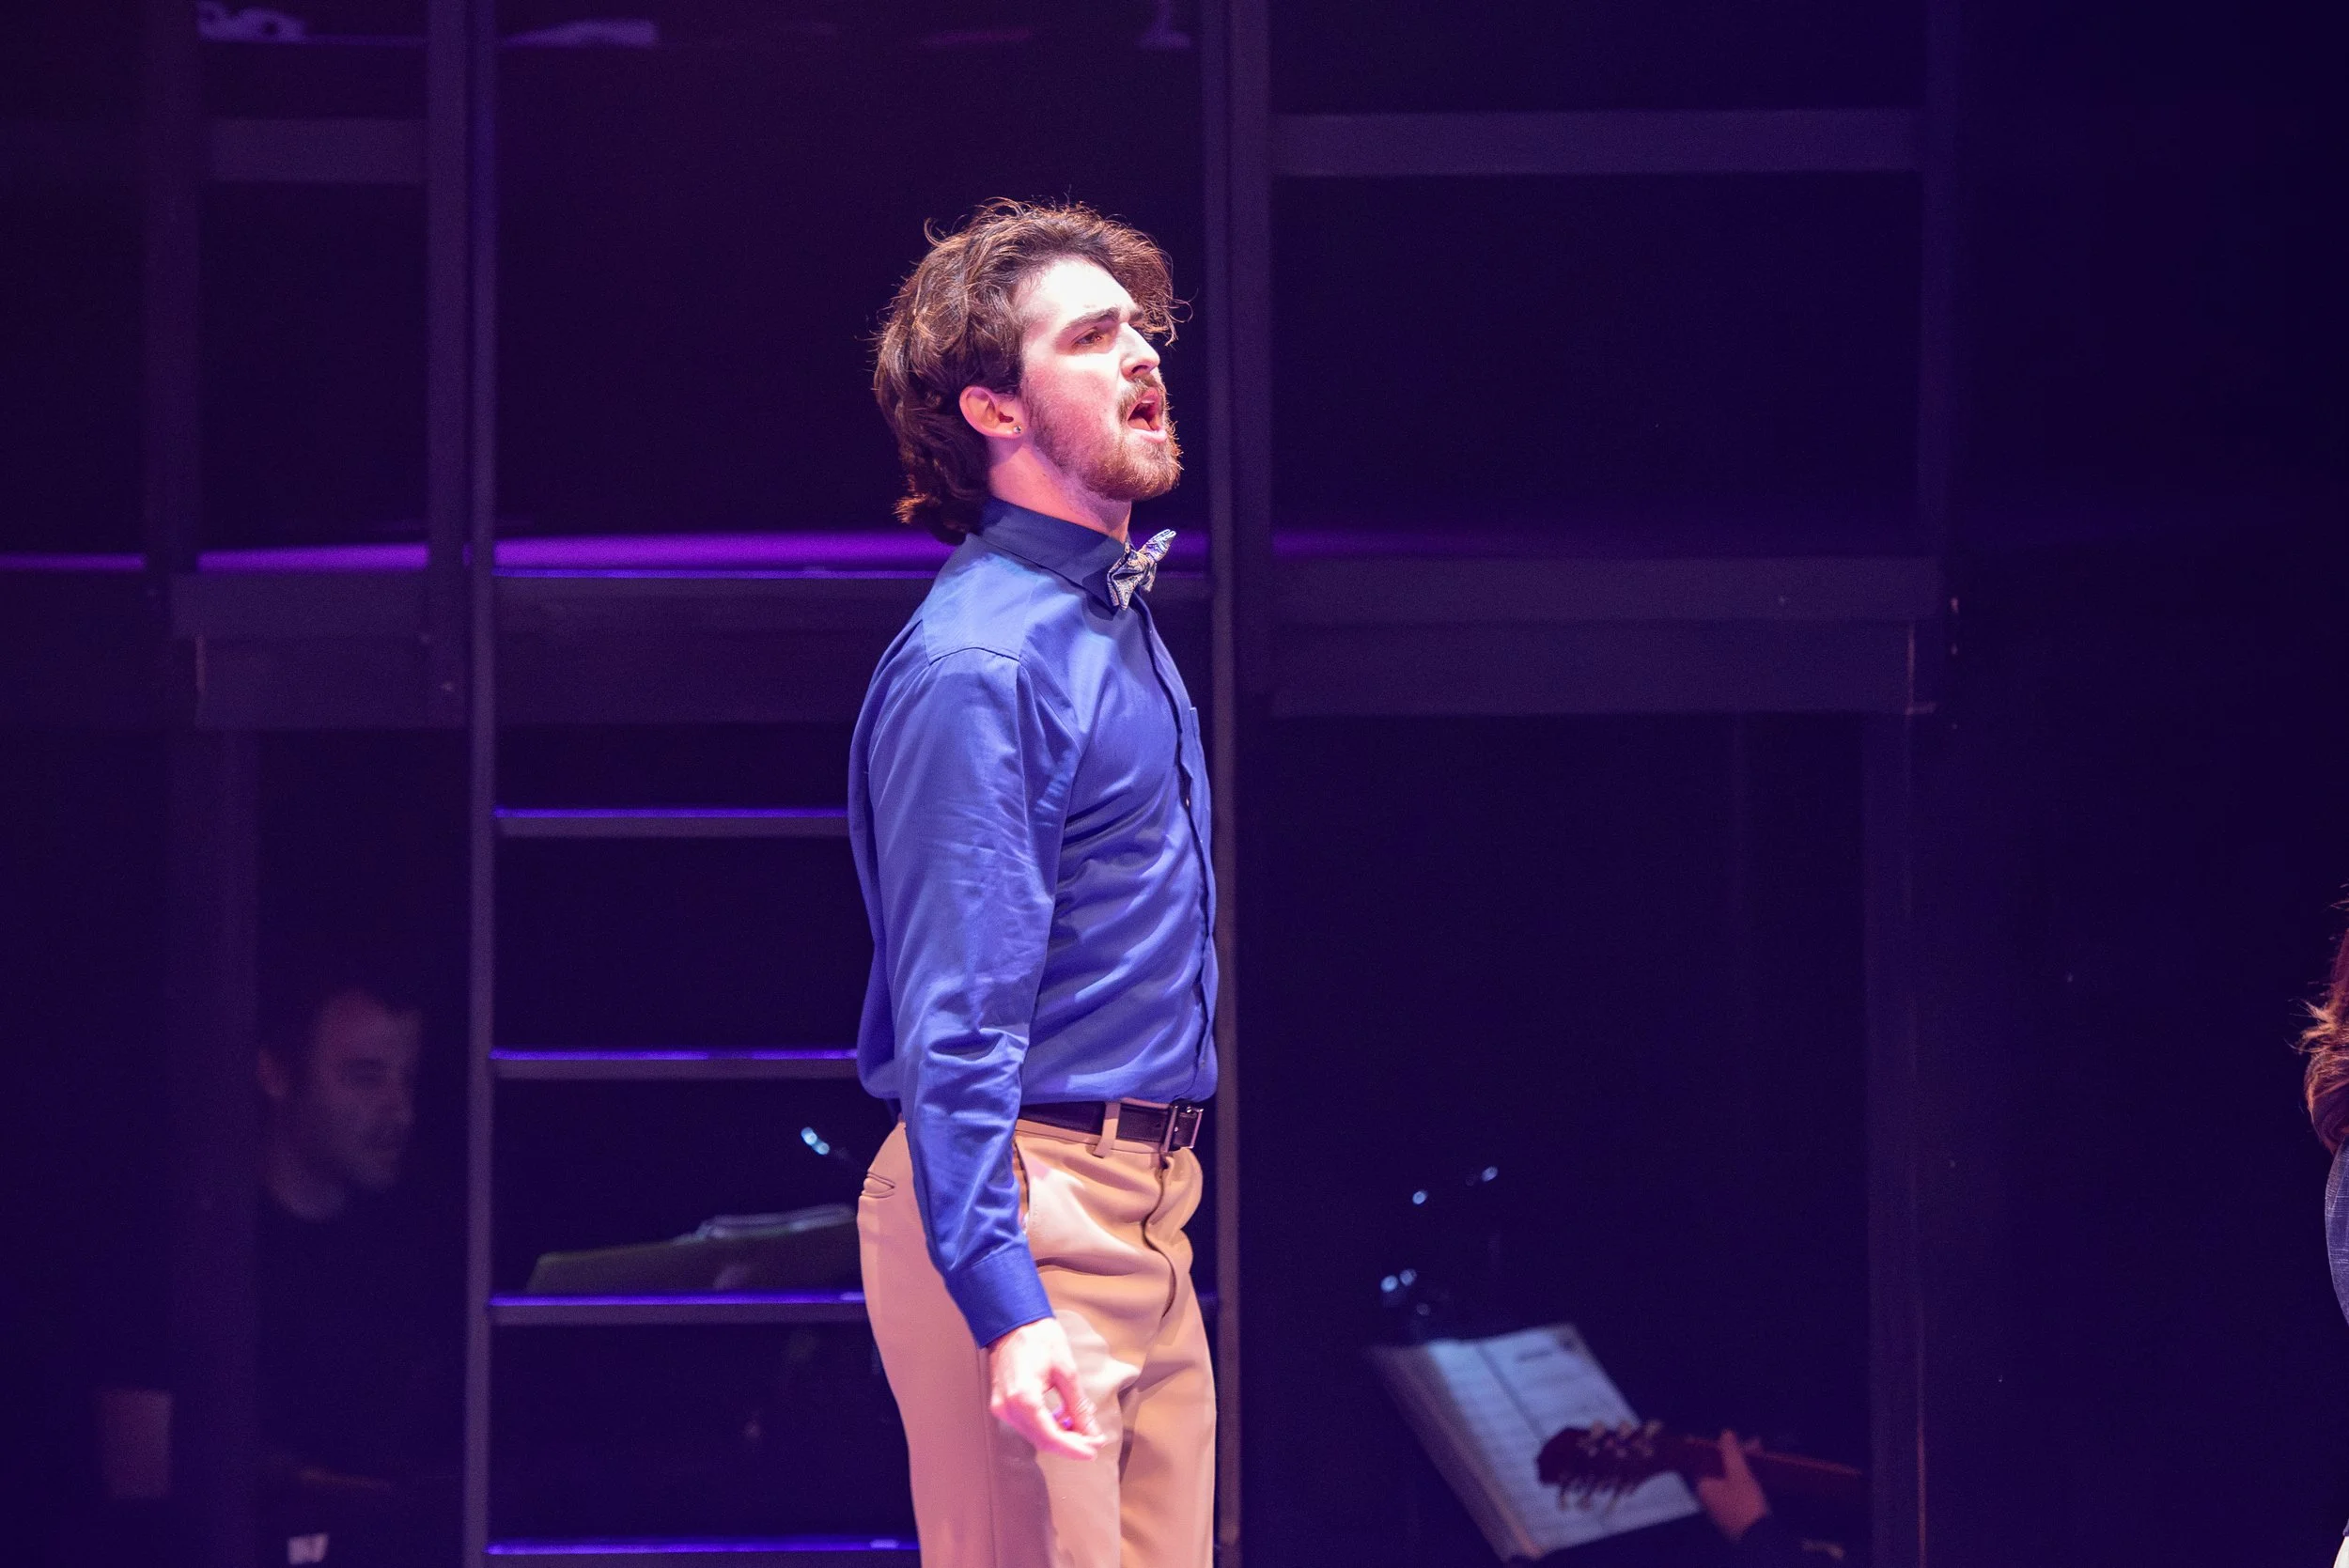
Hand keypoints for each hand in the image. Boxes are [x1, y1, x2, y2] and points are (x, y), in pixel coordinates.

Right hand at [986, 1317, 1106, 1459]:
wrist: (1012, 1321)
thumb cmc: (1040, 1338)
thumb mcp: (1066, 1372)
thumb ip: (1078, 1406)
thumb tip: (1092, 1432)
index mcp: (1024, 1398)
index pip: (1050, 1436)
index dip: (1073, 1448)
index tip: (1094, 1451)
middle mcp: (1008, 1408)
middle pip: (1041, 1440)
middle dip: (1069, 1444)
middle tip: (1094, 1441)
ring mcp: (1001, 1407)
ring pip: (1034, 1435)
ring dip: (1059, 1436)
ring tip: (1082, 1427)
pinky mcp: (1001, 1404)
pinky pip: (1026, 1425)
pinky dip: (1046, 1426)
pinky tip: (1063, 1418)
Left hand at [1694, 1430, 1769, 1543]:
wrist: (1761, 1540)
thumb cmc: (1745, 1503)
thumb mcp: (1739, 1474)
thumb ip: (1731, 1452)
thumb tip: (1725, 1433)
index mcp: (1703, 1486)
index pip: (1705, 1460)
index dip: (1719, 1447)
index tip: (1734, 1438)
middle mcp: (1708, 1497)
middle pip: (1720, 1468)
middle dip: (1737, 1455)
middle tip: (1756, 1444)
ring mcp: (1721, 1507)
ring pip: (1730, 1479)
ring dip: (1744, 1466)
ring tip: (1761, 1454)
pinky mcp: (1735, 1514)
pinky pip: (1737, 1490)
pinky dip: (1746, 1479)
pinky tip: (1760, 1472)